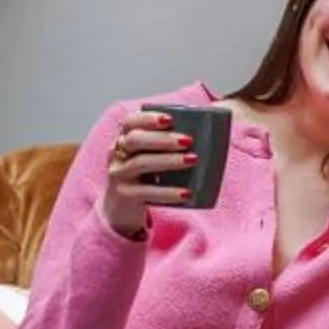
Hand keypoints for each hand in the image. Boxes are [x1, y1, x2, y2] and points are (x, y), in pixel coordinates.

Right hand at [100, 110, 194, 239]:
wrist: (120, 211)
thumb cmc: (143, 178)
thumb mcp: (150, 158)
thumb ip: (168, 144)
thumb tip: (211, 125)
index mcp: (124, 140)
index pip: (130, 122)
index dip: (148, 118)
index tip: (170, 119)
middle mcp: (117, 155)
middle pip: (135, 140)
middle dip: (162, 138)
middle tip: (189, 140)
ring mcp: (119, 175)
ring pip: (141, 163)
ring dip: (168, 160)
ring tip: (193, 160)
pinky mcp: (125, 196)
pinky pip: (146, 192)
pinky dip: (168, 192)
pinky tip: (186, 193)